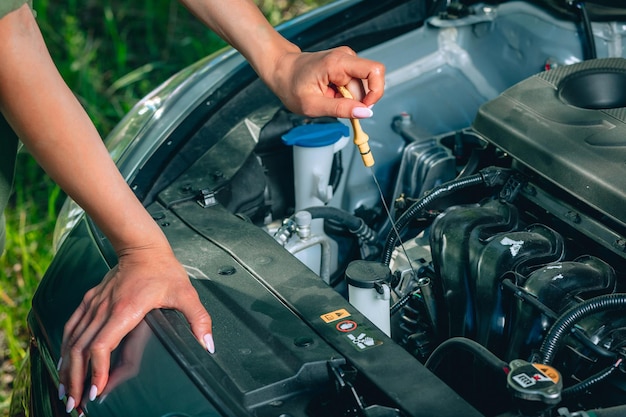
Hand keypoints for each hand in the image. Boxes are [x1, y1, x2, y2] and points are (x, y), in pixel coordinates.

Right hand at [57, 245, 213, 412]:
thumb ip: (198, 319)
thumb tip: (208, 345)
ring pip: (72, 341)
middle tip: (75, 404)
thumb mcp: (186, 293)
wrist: (142, 247)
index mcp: (125, 310)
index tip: (96, 390)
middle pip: (81, 350)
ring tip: (65, 392)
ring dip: (66, 368)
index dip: (97, 370)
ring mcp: (94, 305)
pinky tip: (64, 364)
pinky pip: (71, 328)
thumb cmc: (163, 269)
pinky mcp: (90, 301)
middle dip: (75, 379)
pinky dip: (65, 349)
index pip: (102, 345)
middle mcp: (104, 309)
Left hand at [265, 46, 384, 118]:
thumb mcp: (313, 105)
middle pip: (367, 84)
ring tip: (328, 98)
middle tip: (333, 105)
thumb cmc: (291, 85)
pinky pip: (354, 85)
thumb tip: (364, 113)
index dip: (375, 92)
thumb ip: (340, 109)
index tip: (364, 108)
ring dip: (348, 99)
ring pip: (361, 87)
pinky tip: (330, 94)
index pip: (375, 71)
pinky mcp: (345, 66)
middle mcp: (346, 57)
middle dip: (355, 101)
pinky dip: (344, 95)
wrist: (281, 71)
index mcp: (338, 63)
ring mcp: (346, 60)